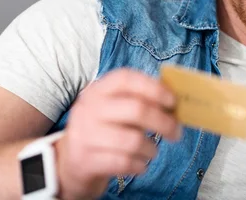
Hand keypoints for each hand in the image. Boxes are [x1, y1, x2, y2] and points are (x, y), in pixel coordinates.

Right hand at [54, 68, 180, 199]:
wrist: (69, 163)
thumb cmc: (103, 132)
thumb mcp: (114, 110)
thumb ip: (139, 102)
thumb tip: (174, 103)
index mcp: (98, 90)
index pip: (126, 79)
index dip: (153, 87)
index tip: (173, 101)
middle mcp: (89, 108)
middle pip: (136, 110)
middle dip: (164, 122)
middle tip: (176, 132)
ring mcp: (85, 134)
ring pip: (132, 140)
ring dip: (152, 148)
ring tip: (153, 151)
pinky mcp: (85, 160)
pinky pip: (124, 162)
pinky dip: (140, 165)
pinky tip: (141, 165)